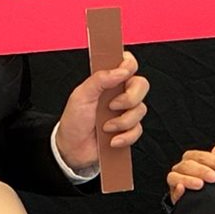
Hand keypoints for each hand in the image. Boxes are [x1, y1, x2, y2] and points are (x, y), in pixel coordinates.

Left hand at [55, 51, 148, 166]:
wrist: (73, 149)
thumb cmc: (74, 120)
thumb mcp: (81, 95)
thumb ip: (100, 79)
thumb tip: (121, 70)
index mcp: (108, 81)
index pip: (128, 64)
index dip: (130, 65)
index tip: (124, 73)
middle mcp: (119, 94)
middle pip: (142, 85)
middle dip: (130, 98)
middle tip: (112, 106)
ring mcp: (125, 112)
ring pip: (140, 110)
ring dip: (123, 121)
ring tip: (106, 127)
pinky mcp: (128, 129)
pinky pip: (137, 130)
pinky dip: (125, 137)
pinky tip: (111, 140)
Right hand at [167, 144, 214, 202]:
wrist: (204, 203)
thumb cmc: (211, 181)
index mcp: (192, 159)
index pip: (201, 156)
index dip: (214, 161)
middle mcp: (181, 168)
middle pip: (188, 165)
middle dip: (202, 171)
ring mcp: (175, 182)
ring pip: (175, 176)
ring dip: (188, 179)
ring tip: (200, 184)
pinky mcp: (174, 197)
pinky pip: (172, 194)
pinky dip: (177, 191)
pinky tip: (182, 189)